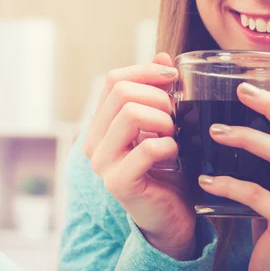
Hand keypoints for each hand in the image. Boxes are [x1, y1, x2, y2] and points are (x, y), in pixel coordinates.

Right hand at [83, 53, 196, 260]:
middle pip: (122, 92)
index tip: (174, 77)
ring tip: (174, 133)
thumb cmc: (168, 168)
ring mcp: (103, 163)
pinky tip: (174, 153)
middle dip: (159, 97)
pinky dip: (169, 144)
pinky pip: (146, 147)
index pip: (115, 79)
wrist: (171, 215)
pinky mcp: (119, 183)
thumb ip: (158, 91)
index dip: (147, 71)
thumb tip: (162, 55)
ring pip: (130, 113)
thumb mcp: (163, 123)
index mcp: (102, 124)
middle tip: (176, 116)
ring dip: (163, 119)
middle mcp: (94, 141)